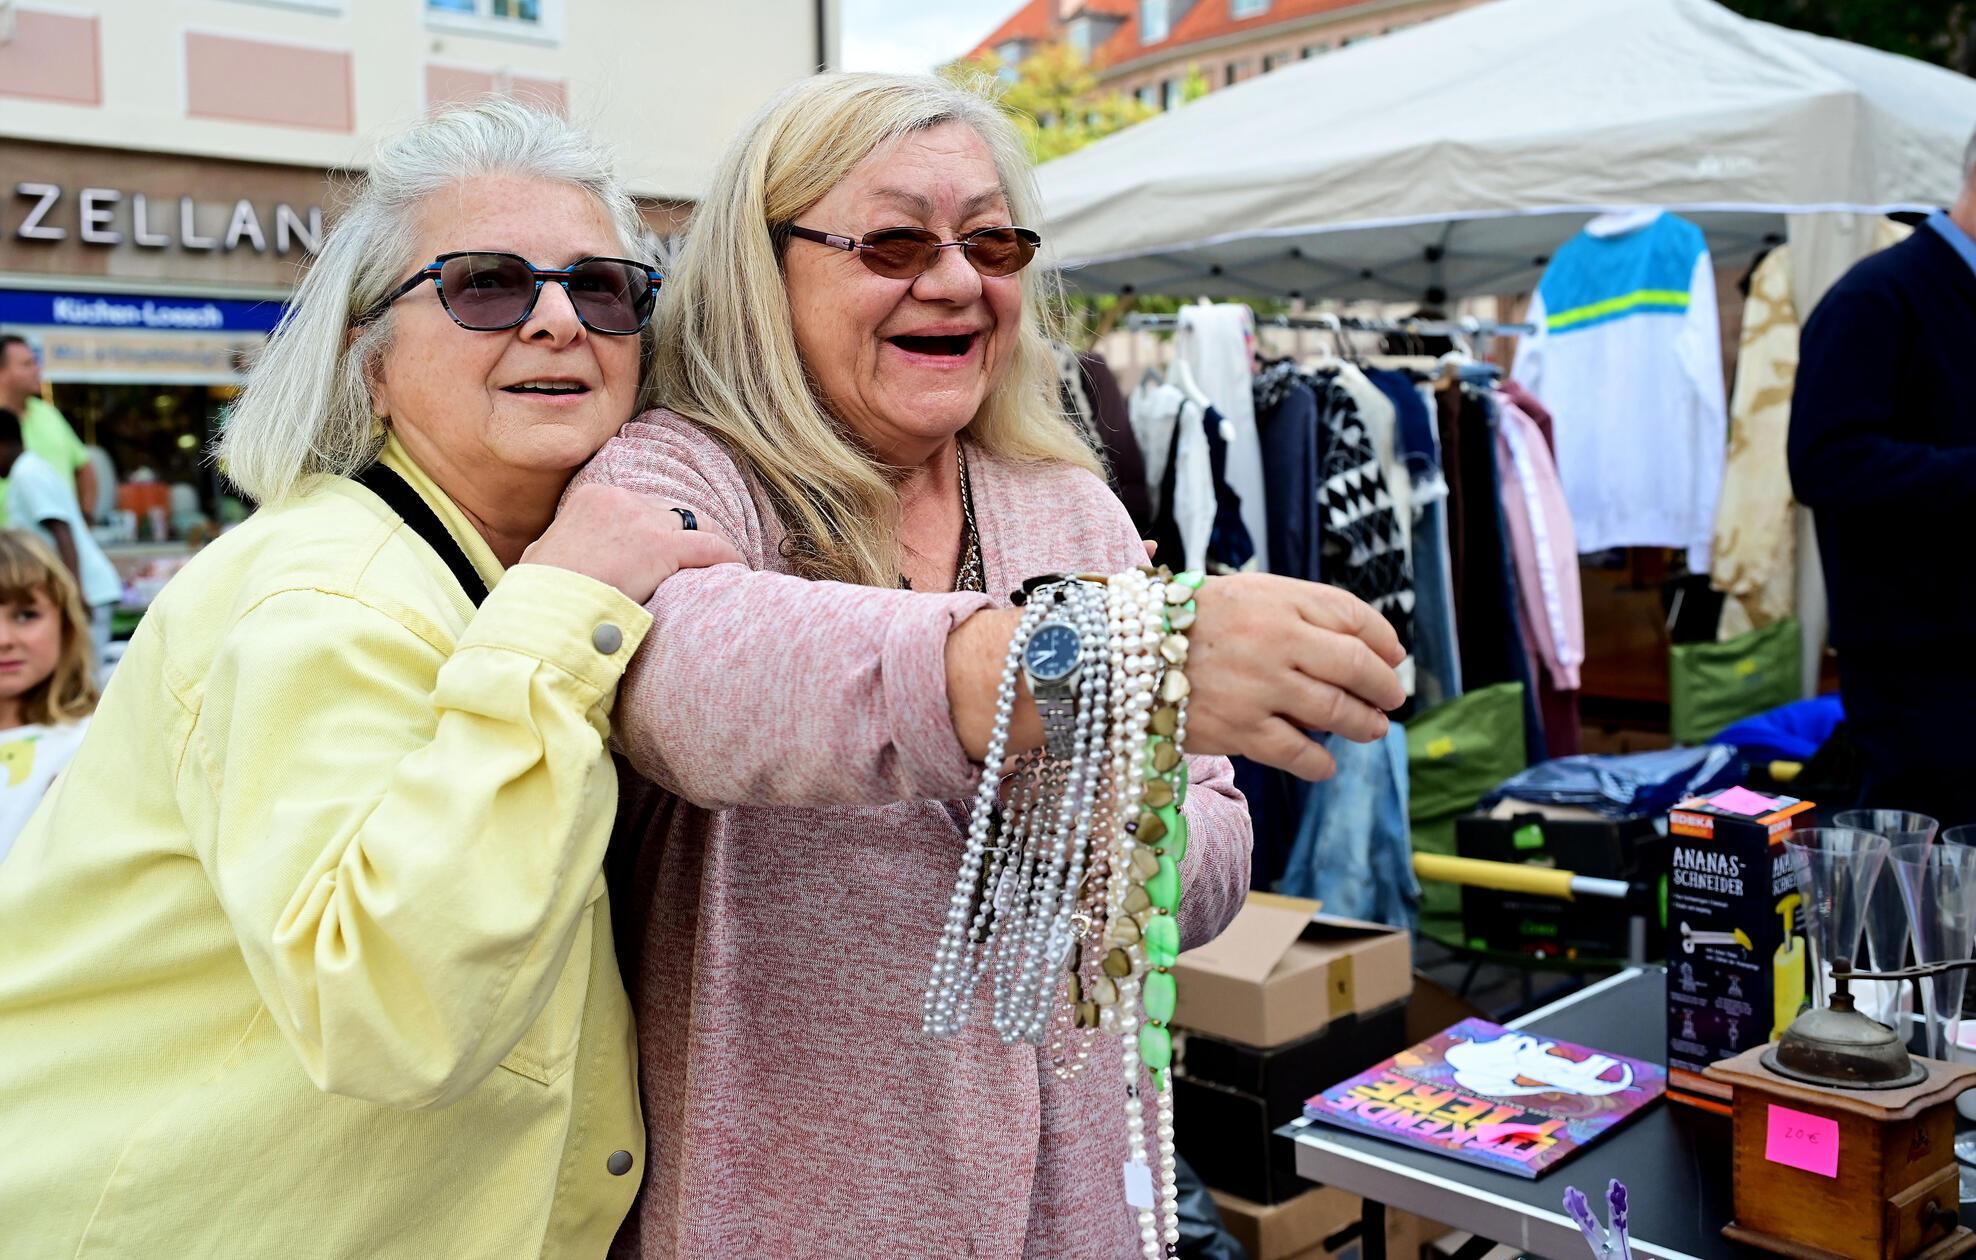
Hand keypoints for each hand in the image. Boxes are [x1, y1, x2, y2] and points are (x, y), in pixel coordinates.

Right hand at [523, 485, 740, 603]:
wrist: (543, 612)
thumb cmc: (539, 596)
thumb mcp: (540, 559)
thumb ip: (556, 549)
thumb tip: (552, 556)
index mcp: (591, 499)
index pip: (642, 506)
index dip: (660, 529)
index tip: (671, 549)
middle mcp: (619, 500)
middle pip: (672, 512)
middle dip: (687, 536)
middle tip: (701, 561)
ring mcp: (642, 521)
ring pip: (696, 525)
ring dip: (710, 546)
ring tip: (722, 568)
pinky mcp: (661, 547)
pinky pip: (710, 547)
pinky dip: (727, 557)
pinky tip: (738, 571)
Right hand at [1181, 574, 1406, 780]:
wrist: (1121, 649)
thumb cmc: (1190, 622)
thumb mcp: (1246, 594)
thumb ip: (1300, 611)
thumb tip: (1369, 649)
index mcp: (1278, 599)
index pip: (1352, 615)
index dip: (1383, 640)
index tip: (1392, 657)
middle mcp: (1275, 638)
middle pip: (1355, 665)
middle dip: (1384, 687)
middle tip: (1392, 699)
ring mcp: (1259, 686)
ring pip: (1335, 710)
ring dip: (1363, 724)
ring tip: (1371, 729)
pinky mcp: (1239, 728)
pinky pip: (1298, 753)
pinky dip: (1320, 762)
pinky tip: (1325, 764)